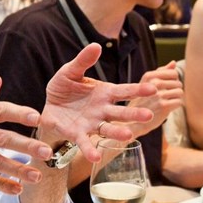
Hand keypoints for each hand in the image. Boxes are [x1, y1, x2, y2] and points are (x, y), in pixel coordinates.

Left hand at [40, 43, 155, 162]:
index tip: (153, 87)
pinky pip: (86, 143)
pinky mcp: (78, 134)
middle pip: (121, 112)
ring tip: (128, 135)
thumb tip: (96, 45)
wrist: (49, 106)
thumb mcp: (71, 71)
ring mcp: (92, 124)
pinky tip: (96, 157)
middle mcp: (102, 110)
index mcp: (104, 93)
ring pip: (108, 128)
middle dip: (134, 114)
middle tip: (149, 115)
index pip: (125, 91)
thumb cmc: (65, 87)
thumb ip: (83, 60)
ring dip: (118, 132)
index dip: (138, 89)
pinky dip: (91, 150)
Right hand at [126, 61, 183, 136]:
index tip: (166, 88)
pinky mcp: (163, 106)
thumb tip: (173, 62)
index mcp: (149, 75)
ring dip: (176, 98)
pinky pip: (179, 102)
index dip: (173, 81)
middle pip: (178, 83)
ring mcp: (158, 95)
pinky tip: (168, 108)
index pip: (173, 73)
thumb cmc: (143, 101)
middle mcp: (153, 83)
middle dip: (175, 90)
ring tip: (167, 102)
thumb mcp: (147, 84)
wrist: (134, 121)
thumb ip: (161, 72)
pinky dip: (176, 105)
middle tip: (165, 98)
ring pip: (180, 92)